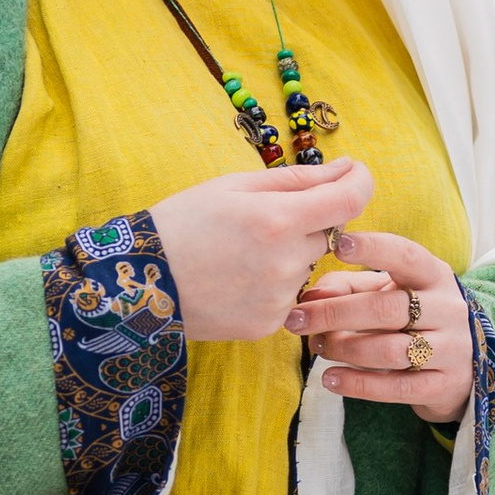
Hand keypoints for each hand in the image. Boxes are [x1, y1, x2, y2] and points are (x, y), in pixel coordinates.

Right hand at [147, 157, 374, 341]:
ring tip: (240, 256)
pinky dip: (272, 286)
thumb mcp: (233, 186)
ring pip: (307, 267)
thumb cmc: (181, 223)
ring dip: (288, 257)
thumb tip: (348, 169)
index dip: (358, 182)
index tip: (352, 176)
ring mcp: (278, 299)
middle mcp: (285, 262)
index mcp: (277, 218)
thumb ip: (298, 178)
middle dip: (305, 224)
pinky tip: (236, 281)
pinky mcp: (267, 325)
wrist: (136, 283)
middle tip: (259, 224)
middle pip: (326, 234)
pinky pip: (289, 297)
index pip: (350, 200)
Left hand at [289, 231, 473, 425]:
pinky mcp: (444, 386)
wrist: (464, 365)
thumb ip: (349, 286)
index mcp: (434, 276)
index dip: (373, 249)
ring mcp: (451, 349)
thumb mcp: (389, 292)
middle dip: (334, 314)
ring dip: (344, 349)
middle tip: (297, 320)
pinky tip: (330, 379)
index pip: (406, 256)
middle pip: (386, 309)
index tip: (338, 245)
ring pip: (389, 350)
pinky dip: (358, 384)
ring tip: (318, 347)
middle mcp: (448, 309)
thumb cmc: (415, 319)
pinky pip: (396, 388)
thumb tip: (311, 294)